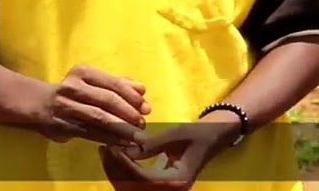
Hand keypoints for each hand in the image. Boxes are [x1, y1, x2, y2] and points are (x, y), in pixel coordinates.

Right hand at [34, 65, 150, 146]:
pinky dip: (109, 138)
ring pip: (99, 118)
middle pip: (107, 100)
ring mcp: (66, 106)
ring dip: (122, 128)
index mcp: (83, 72)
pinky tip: (122, 143)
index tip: (146, 108)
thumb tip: (142, 90)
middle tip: (143, 124)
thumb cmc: (73, 92)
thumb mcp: (92, 82)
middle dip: (128, 113)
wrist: (40, 104)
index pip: (113, 83)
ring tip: (137, 137)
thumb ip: (117, 84)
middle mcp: (73, 87)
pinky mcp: (63, 125)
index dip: (132, 97)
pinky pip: (91, 132)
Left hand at [98, 117, 238, 190]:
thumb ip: (152, 144)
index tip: (111, 146)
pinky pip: (136, 186)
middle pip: (134, 188)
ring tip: (107, 151)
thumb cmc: (198, 133)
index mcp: (178, 181)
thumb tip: (126, 150)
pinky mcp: (160, 187)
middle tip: (104, 148)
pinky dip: (124, 173)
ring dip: (117, 173)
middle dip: (116, 170)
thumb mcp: (176, 134)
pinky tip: (117, 157)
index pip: (143, 179)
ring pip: (132, 189)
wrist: (213, 138)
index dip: (124, 164)